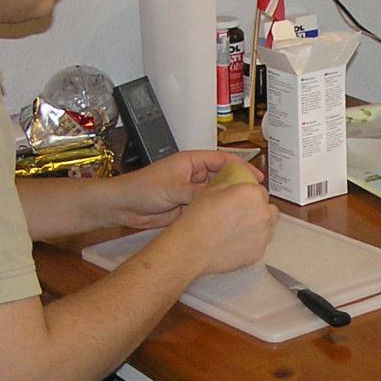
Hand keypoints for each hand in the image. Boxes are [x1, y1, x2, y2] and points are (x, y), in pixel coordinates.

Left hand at [112, 151, 266, 230]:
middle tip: (255, 196)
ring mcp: (191, 191)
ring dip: (228, 200)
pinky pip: (207, 208)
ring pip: (216, 194)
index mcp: (191, 162)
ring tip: (246, 209)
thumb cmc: (142, 188)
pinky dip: (217, 212)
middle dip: (238, 185)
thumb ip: (196, 193)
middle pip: (222, 177)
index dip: (241, 167)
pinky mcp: (187, 207)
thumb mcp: (173, 188)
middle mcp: (194, 175)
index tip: (256, 177)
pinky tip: (229, 219)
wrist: (124, 206)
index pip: (222, 160)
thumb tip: (220, 197)